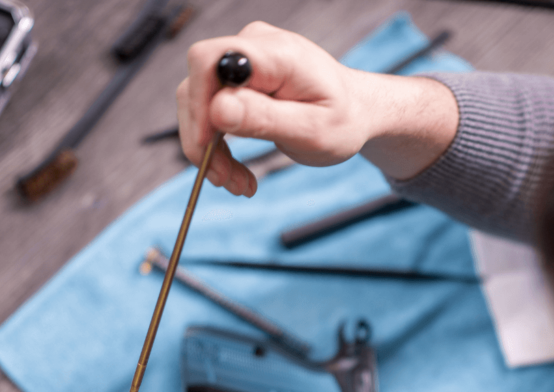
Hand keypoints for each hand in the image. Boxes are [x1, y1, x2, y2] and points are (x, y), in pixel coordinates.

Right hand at [176, 21, 458, 194]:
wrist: (356, 113)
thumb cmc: (343, 120)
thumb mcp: (312, 130)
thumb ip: (266, 118)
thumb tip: (218, 109)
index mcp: (277, 53)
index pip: (211, 62)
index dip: (199, 104)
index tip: (208, 149)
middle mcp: (253, 46)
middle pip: (197, 84)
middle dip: (203, 138)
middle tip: (225, 181)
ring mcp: (244, 59)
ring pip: (199, 101)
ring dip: (209, 149)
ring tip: (238, 183)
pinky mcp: (238, 77)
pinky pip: (210, 108)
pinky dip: (216, 145)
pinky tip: (235, 171)